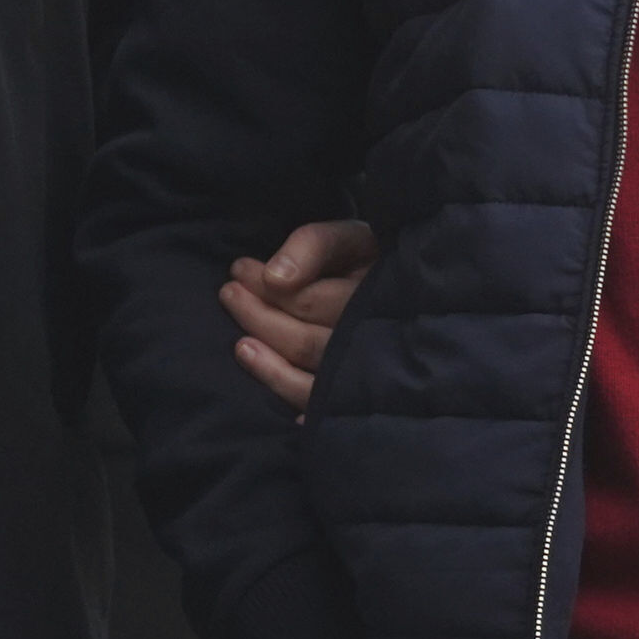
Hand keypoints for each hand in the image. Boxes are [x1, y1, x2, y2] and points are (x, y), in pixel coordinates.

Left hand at [221, 217, 376, 412]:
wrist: (410, 293)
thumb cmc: (369, 260)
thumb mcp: (348, 237)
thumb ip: (314, 244)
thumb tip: (275, 278)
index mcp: (378, 294)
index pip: (312, 302)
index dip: (266, 287)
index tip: (240, 268)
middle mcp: (377, 338)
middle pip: (306, 341)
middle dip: (258, 316)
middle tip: (228, 292)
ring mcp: (367, 371)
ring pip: (309, 376)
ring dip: (265, 361)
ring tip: (239, 343)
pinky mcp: (354, 393)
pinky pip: (316, 401)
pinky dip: (284, 388)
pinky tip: (258, 369)